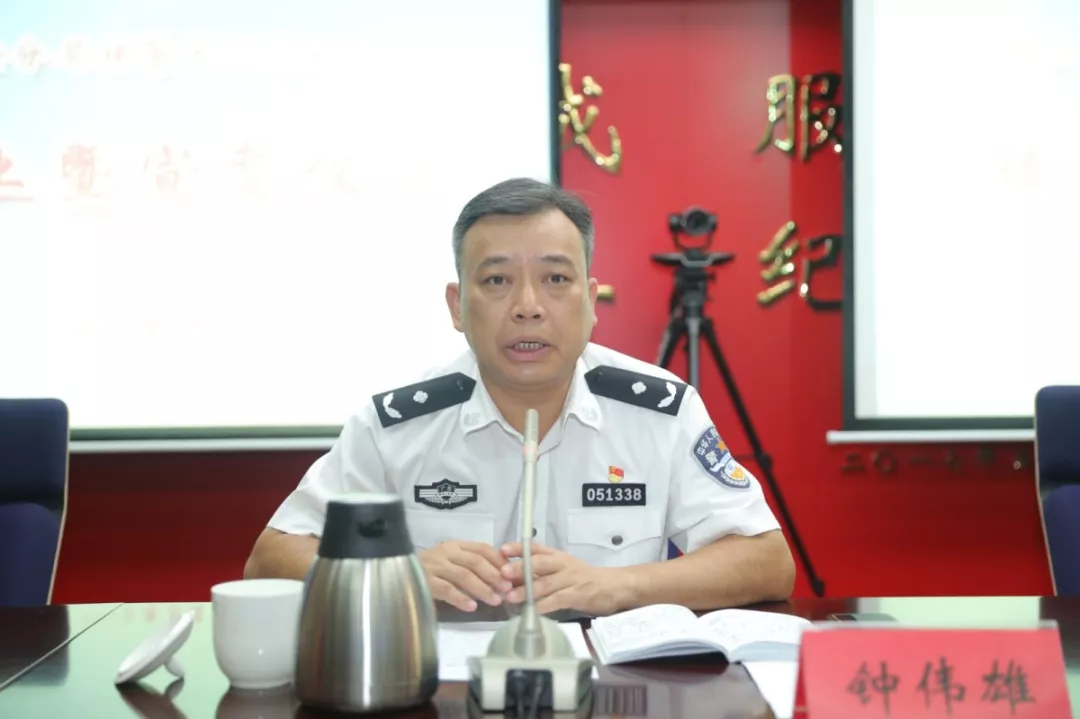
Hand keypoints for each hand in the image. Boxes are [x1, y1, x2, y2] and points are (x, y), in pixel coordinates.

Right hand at [419, 541, 513, 611]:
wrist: (398, 574)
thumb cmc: (431, 570)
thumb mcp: (452, 561)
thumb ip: (471, 565)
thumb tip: (501, 576)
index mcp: (456, 546)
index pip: (482, 548)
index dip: (498, 560)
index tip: (511, 574)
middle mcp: (446, 553)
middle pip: (475, 561)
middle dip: (494, 575)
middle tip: (507, 589)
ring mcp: (435, 566)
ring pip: (463, 575)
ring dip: (482, 588)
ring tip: (495, 600)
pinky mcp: (425, 582)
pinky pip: (446, 590)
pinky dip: (460, 598)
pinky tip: (472, 607)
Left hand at [499, 541, 626, 615]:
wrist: (612, 586)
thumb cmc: (583, 578)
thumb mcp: (561, 569)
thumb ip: (539, 574)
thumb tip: (511, 579)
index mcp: (557, 556)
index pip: (536, 548)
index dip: (519, 548)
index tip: (502, 550)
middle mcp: (562, 565)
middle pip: (540, 563)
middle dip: (521, 567)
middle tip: (503, 573)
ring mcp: (570, 580)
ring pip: (546, 583)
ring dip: (527, 590)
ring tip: (510, 596)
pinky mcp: (577, 595)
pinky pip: (557, 600)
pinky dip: (543, 606)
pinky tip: (531, 611)